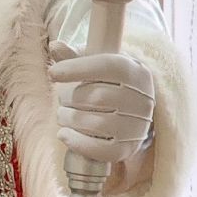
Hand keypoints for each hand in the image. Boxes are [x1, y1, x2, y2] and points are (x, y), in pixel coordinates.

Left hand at [48, 41, 154, 164]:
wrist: (128, 115)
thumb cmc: (106, 84)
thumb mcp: (94, 66)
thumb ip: (74, 56)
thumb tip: (55, 46)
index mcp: (136, 72)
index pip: (108, 66)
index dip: (77, 69)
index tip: (53, 73)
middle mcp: (143, 100)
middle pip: (97, 97)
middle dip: (69, 97)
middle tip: (62, 99)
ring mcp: (138, 127)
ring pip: (95, 123)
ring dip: (69, 119)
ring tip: (63, 115)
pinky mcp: (128, 149)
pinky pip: (100, 150)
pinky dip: (76, 142)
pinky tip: (64, 133)